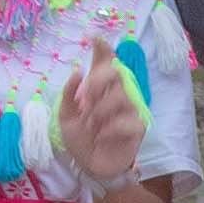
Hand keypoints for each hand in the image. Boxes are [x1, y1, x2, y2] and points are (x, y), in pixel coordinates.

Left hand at [58, 52, 149, 187]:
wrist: (90, 165)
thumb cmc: (81, 138)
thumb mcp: (66, 116)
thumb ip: (70, 94)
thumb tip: (77, 72)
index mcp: (100, 87)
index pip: (106, 61)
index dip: (102, 48)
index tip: (93, 37)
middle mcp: (118, 93)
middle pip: (116, 71)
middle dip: (96, 83)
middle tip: (83, 102)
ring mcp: (130, 108)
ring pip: (120, 97)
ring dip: (99, 112)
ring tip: (90, 125)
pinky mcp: (137, 126)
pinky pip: (126, 120)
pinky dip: (109, 128)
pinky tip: (101, 136)